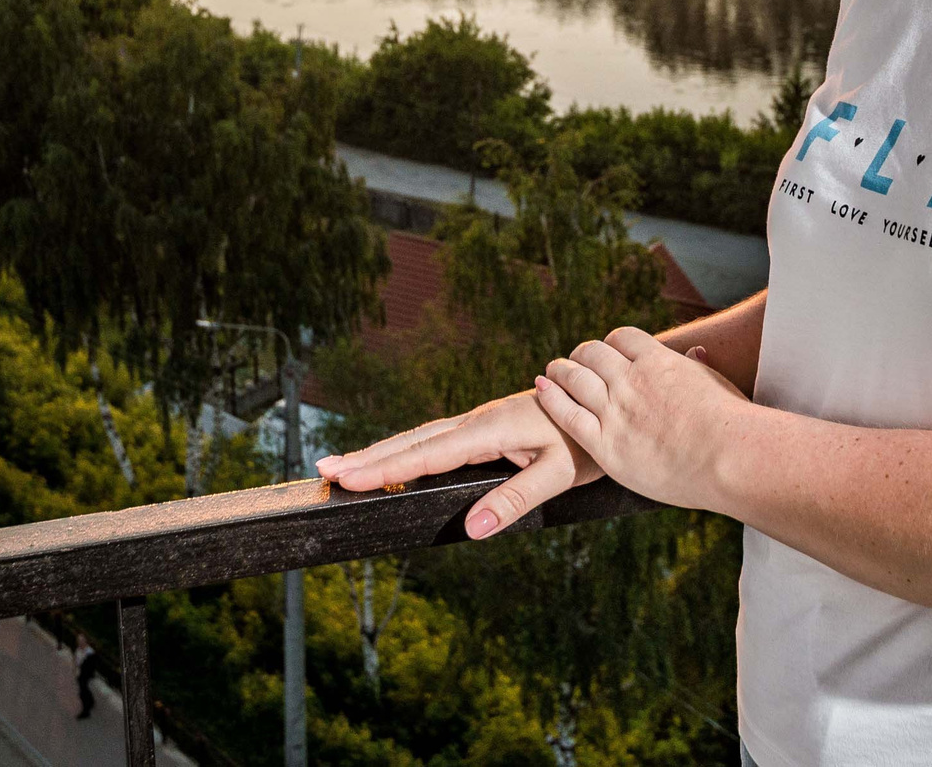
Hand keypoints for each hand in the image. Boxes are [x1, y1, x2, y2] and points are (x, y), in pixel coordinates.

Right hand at [316, 392, 600, 539]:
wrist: (606, 400)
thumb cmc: (587, 439)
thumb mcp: (559, 474)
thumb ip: (515, 501)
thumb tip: (472, 530)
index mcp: (490, 429)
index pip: (427, 454)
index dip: (386, 467)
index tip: (348, 476)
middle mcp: (478, 422)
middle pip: (412, 442)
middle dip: (368, 457)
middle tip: (324, 470)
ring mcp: (479, 423)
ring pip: (420, 438)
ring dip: (381, 452)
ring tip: (343, 465)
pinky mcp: (484, 427)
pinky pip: (436, 439)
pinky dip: (406, 449)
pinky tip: (392, 461)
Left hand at [532, 328, 752, 513]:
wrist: (727, 457)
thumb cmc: (731, 424)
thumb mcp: (715, 383)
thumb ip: (697, 367)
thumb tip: (696, 351)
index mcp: (658, 361)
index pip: (622, 338)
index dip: (610, 343)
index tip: (606, 352)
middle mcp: (632, 380)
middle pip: (593, 353)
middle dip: (581, 355)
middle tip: (573, 362)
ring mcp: (616, 411)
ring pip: (574, 378)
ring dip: (561, 371)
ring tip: (552, 373)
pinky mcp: (606, 444)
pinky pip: (567, 414)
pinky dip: (551, 397)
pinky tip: (542, 389)